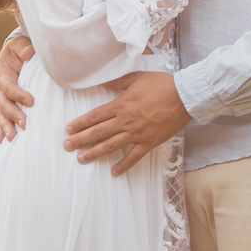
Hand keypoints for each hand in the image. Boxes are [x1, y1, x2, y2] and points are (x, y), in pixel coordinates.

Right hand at [0, 33, 36, 142]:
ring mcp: (0, 97)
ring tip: (12, 138)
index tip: (30, 101)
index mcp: (3, 73)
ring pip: (0, 113)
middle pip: (3, 103)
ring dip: (5, 126)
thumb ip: (24, 48)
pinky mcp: (3, 103)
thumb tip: (29, 52)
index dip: (17, 94)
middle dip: (13, 115)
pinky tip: (1, 140)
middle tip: (24, 124)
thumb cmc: (19, 49)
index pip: (8, 86)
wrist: (13, 53)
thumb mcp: (21, 44)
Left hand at [65, 72, 189, 174]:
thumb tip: (102, 84)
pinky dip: (123, 166)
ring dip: (95, 153)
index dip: (81, 123)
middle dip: (81, 140)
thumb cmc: (160, 85)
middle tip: (67, 146)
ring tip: (82, 159)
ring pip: (111, 146)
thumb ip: (118, 82)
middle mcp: (126, 122)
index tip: (69, 130)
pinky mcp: (148, 143)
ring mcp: (137, 134)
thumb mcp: (137, 78)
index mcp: (121, 105)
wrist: (183, 97)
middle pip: (99, 132)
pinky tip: (114, 172)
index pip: (96, 116)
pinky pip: (133, 157)